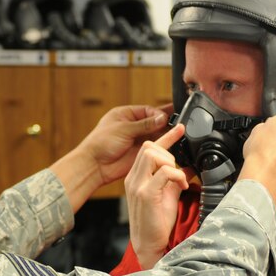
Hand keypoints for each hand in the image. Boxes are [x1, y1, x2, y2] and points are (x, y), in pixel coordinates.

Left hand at [50, 104, 171, 213]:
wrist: (94, 165)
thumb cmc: (101, 143)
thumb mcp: (123, 129)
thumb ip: (144, 124)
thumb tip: (162, 118)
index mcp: (126, 115)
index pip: (148, 110)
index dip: (158, 114)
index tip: (167, 118)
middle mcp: (133, 126)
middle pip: (154, 121)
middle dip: (166, 122)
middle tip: (181, 121)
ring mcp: (137, 139)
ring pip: (157, 134)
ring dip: (167, 133)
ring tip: (181, 130)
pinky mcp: (141, 152)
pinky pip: (156, 146)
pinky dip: (164, 144)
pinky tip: (174, 142)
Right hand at [125, 124, 189, 269]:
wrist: (149, 245)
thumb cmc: (157, 223)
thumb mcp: (167, 195)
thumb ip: (174, 179)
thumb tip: (187, 168)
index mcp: (136, 177)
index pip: (148, 149)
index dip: (166, 136)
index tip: (180, 128)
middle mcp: (133, 178)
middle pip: (148, 146)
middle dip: (169, 152)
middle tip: (178, 170)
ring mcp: (137, 185)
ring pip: (153, 154)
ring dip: (171, 162)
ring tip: (178, 178)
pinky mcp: (146, 194)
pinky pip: (164, 171)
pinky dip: (177, 175)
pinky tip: (182, 185)